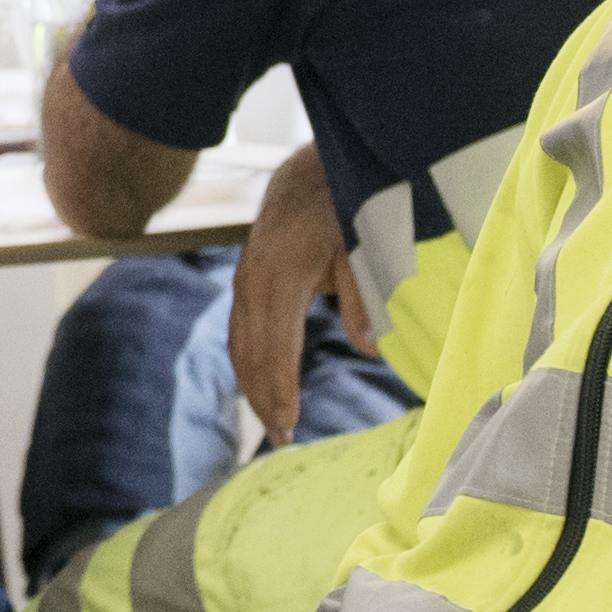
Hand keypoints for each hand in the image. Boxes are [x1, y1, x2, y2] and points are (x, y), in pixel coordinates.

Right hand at [228, 146, 368, 442]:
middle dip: (263, 399)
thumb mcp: (361, 246)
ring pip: (240, 346)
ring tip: (273, 424)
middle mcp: (253, 281)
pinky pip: (239, 333)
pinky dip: (248, 365)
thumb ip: (363, 296)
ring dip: (252, 387)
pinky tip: (261, 388)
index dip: (281, 389)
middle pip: (251, 354)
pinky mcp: (244, 282)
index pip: (276, 347)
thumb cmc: (340, 208)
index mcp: (281, 276)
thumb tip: (372, 348)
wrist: (306, 172)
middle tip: (281, 439)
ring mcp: (243, 281)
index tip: (290, 424)